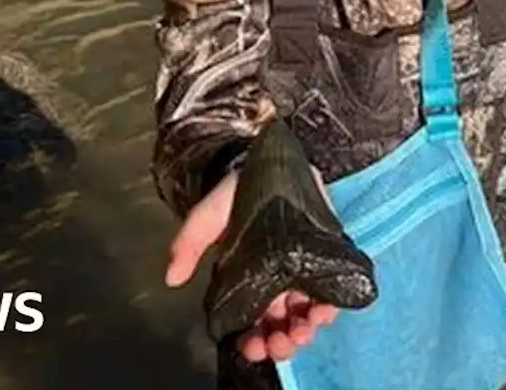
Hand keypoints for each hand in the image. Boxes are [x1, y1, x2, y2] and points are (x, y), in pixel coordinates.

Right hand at [164, 170, 339, 362]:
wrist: (264, 161)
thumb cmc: (233, 194)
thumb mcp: (206, 218)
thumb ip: (189, 244)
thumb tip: (172, 279)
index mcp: (249, 281)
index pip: (252, 321)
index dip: (253, 339)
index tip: (252, 345)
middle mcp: (278, 282)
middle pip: (282, 324)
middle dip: (281, 341)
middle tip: (279, 342)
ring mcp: (305, 270)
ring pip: (307, 313)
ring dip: (305, 329)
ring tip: (302, 329)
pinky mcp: (327, 254)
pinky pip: (333, 289)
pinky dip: (329, 305)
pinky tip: (323, 311)